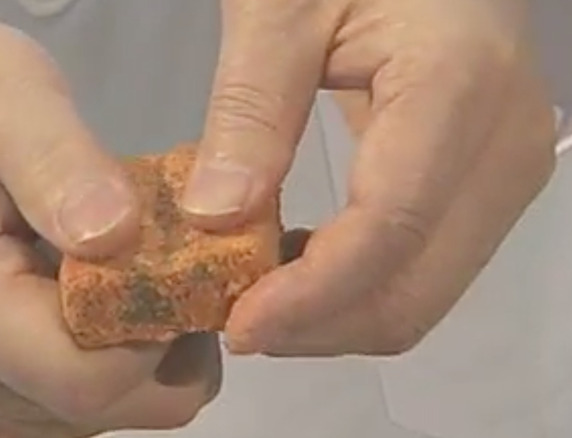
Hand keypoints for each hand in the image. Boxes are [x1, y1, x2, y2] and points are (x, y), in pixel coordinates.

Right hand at [0, 15, 218, 436]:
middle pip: (107, 408)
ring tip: (146, 268)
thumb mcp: (4, 96)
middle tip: (182, 259)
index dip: (164, 331)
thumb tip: (120, 235)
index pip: (87, 376)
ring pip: (106, 415)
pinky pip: (81, 406)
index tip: (189, 261)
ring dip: (152, 353)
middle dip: (173, 346)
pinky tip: (116, 294)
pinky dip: (122, 361)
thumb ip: (57, 164)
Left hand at [183, 0, 557, 354]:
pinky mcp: (487, 187)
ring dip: (333, 315)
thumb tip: (214, 217)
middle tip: (233, 320)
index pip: (388, 228)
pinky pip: (423, 269)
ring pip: (421, 294)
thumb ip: (249, 109)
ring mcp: (506, 173)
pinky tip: (296, 265)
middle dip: (318, 326)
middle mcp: (503, 148)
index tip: (237, 326)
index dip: (311, 295)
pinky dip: (356, 288)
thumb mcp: (280, 11)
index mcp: (457, 87)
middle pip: (414, 288)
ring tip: (255, 296)